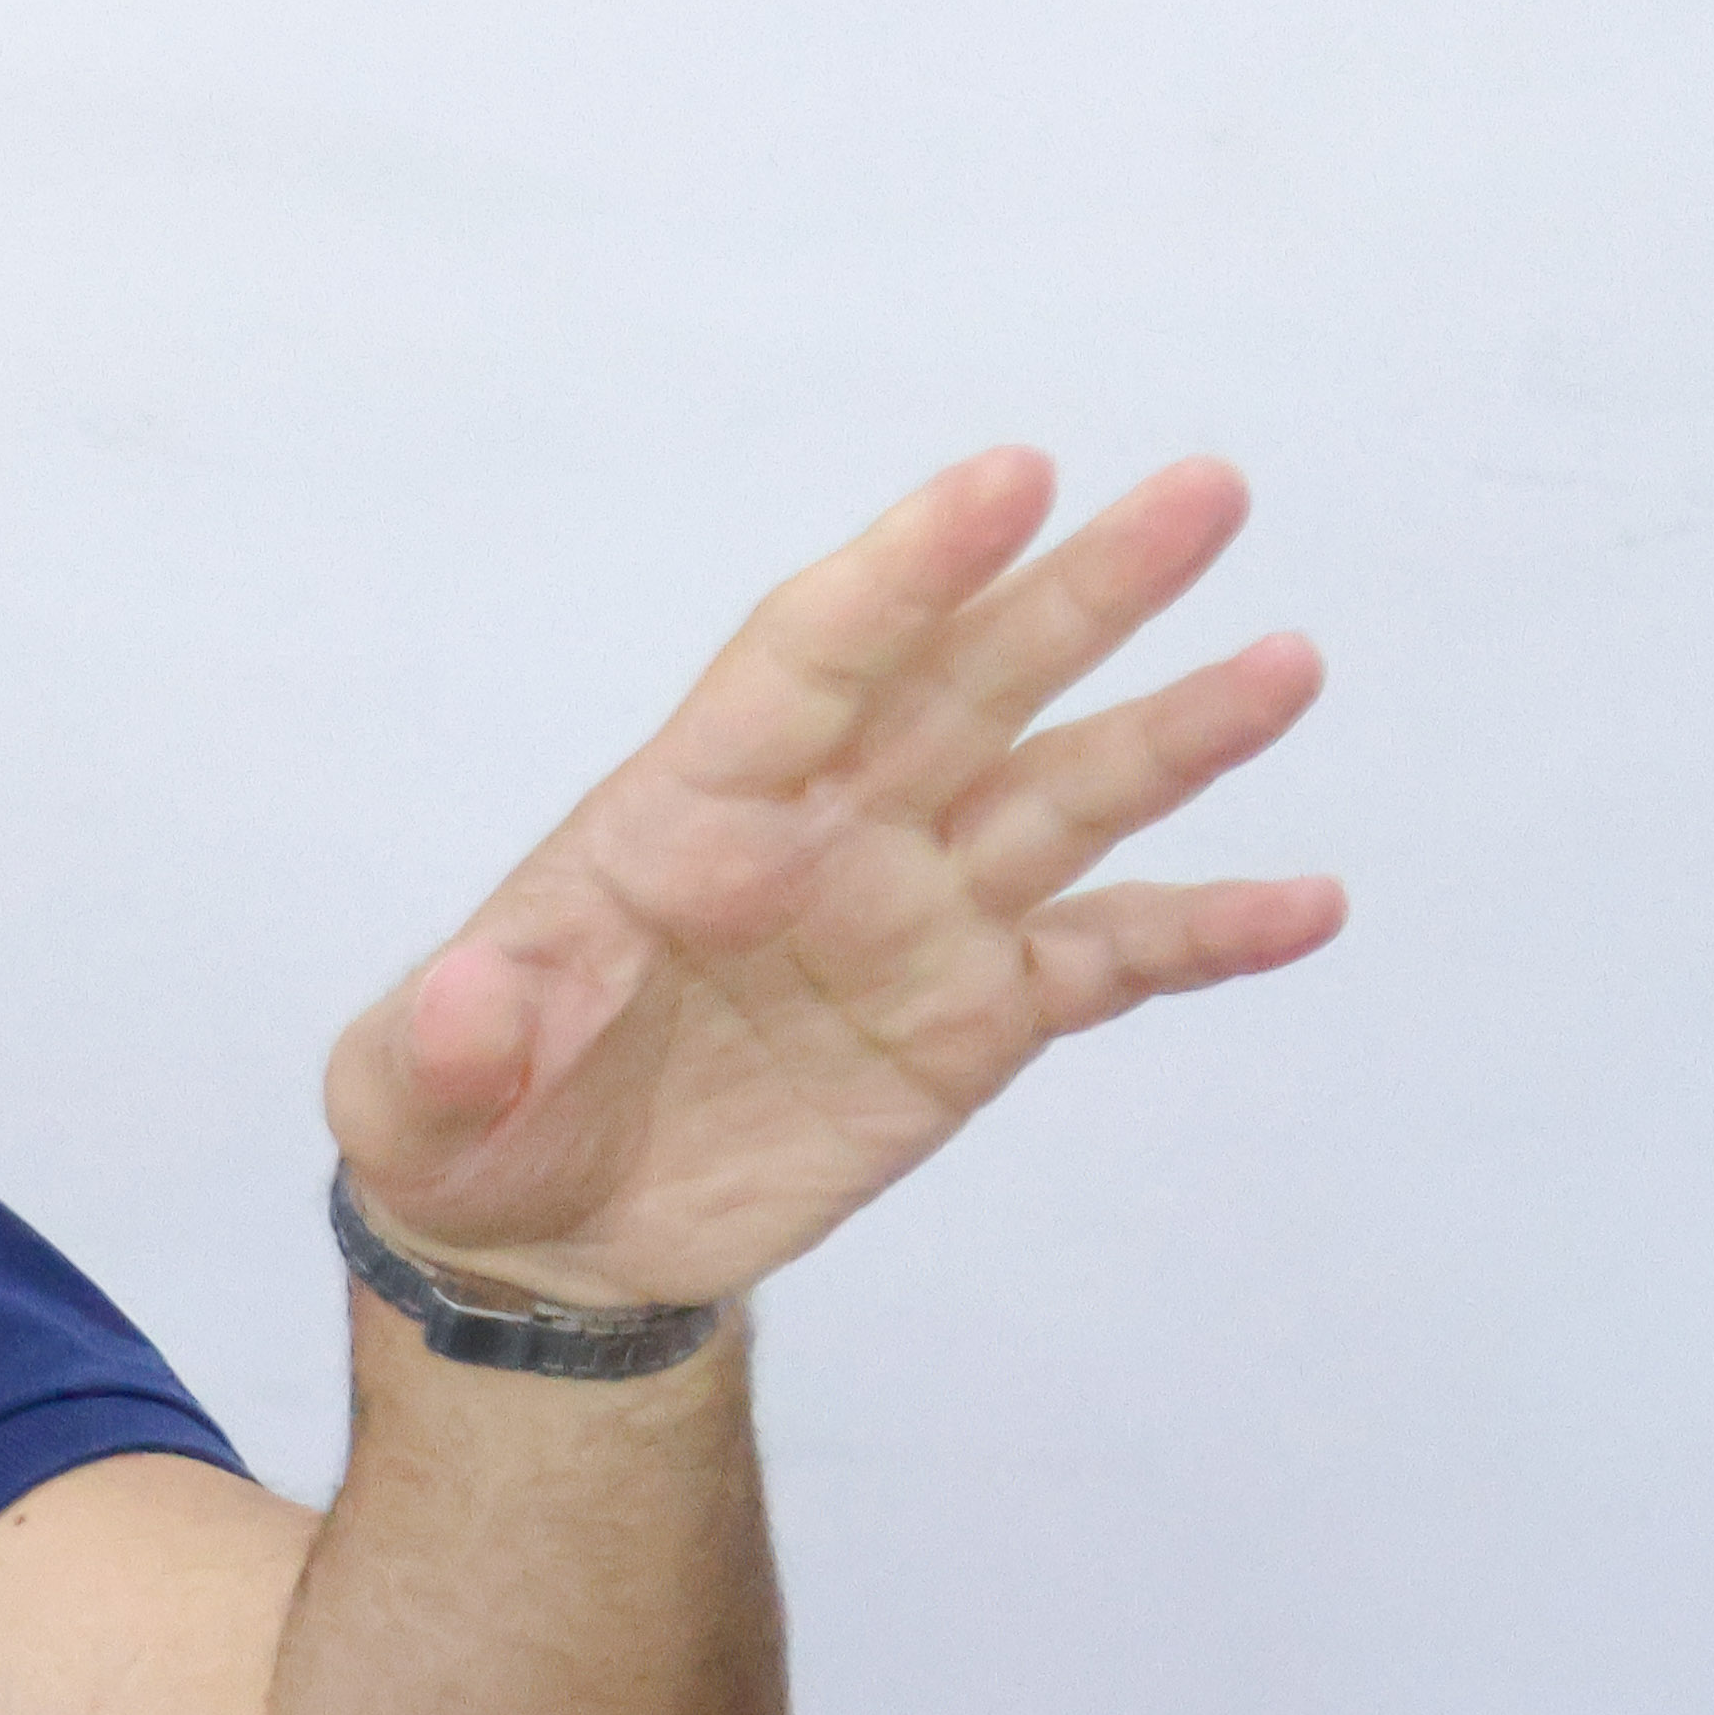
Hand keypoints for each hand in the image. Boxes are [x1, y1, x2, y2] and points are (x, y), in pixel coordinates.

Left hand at [324, 451, 1343, 1312]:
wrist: (538, 1236)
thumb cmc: (460, 1123)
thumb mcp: (405, 1096)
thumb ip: (438, 1046)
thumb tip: (467, 1006)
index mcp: (686, 815)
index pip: (809, 659)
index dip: (908, 570)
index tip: (1009, 478)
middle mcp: (822, 836)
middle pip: (969, 685)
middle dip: (1083, 591)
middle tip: (1205, 492)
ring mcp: (909, 918)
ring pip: (1065, 796)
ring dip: (1178, 731)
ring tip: (1288, 661)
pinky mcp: (970, 1017)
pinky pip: (1109, 959)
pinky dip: (1207, 933)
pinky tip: (1308, 903)